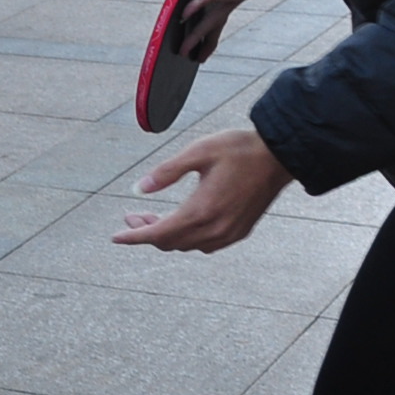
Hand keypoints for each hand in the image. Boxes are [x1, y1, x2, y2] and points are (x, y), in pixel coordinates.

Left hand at [116, 128, 293, 251]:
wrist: (279, 156)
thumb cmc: (239, 149)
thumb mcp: (197, 152)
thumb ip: (165, 173)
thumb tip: (138, 189)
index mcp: (202, 210)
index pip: (158, 233)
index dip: (134, 236)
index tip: (115, 237)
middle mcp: (216, 228)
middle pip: (170, 242)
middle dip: (147, 232)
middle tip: (132, 215)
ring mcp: (230, 233)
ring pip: (188, 246)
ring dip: (167, 236)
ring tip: (152, 217)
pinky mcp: (240, 231)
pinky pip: (206, 245)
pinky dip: (187, 238)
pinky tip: (180, 222)